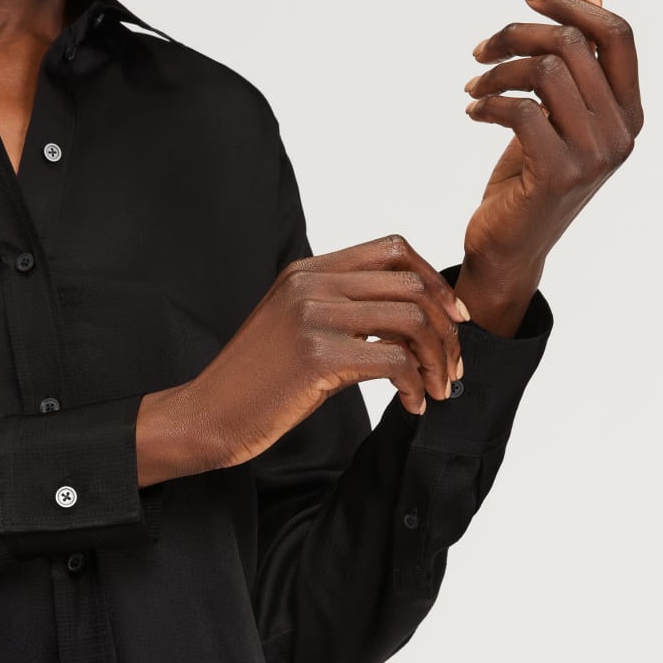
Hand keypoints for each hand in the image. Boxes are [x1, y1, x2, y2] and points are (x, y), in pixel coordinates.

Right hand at [159, 235, 469, 473]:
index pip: (393, 249)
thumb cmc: (257, 381)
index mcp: (308, 271)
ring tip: (435, 390)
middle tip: (452, 369)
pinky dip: (415, 386)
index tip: (453, 318)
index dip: (434, 280)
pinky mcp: (315, 356)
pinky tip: (412, 405)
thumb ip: (350, 318)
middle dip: (447, 329)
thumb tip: (417, 328)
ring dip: (438, 359)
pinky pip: (394, 361)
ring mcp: (311, 316)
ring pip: (411, 320)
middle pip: (411, 284)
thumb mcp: (301, 331)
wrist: (208, 414)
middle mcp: (310, 283)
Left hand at [459, 0, 642, 333]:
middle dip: (518, 36)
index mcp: (629, 112)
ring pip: (547, 72)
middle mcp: (621, 132)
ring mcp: (594, 155)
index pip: (618, 35)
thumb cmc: (528, 182)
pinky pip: (521, 110)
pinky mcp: (559, 173)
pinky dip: (488, 104)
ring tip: (472, 88)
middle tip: (480, 50)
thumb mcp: (555, 117)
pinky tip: (472, 113)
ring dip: (496, 72)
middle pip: (574, 46)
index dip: (573, 6)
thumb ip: (576, 66)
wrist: (507, 249)